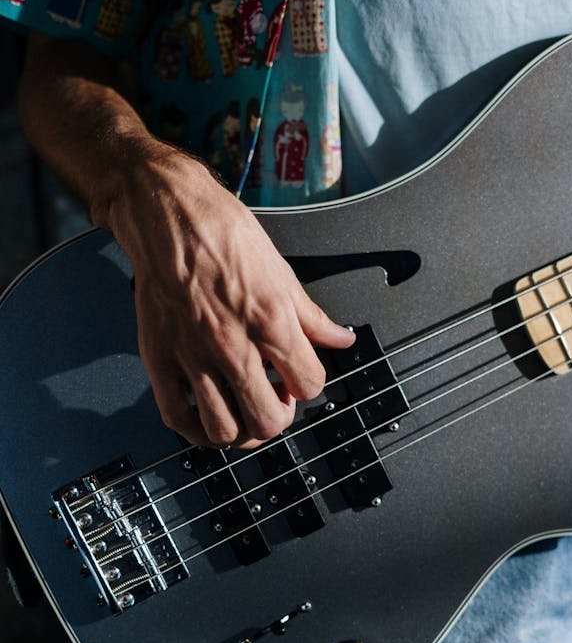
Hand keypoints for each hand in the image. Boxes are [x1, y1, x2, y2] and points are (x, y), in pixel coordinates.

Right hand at [106, 147, 354, 447]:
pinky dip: (195, 428)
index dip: (307, 385)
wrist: (167, 212)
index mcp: (271, 322)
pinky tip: (205, 415)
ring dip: (239, 429)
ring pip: (224, 430)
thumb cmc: (222, 233)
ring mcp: (193, 356)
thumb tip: (340, 339)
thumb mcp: (281, 273)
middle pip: (269, 420)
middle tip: (271, 400)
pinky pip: (177, 417)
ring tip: (240, 411)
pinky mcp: (160, 358)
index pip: (309, 385)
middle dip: (278, 417)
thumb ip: (312, 317)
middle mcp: (233, 345)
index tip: (296, 377)